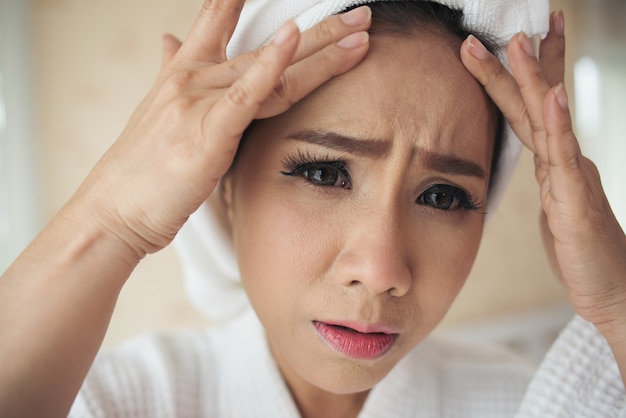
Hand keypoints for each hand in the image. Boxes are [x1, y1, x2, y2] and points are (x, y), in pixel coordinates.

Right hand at [77, 0, 371, 257]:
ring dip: (321, 47)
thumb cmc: (141, 169)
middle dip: (319, 29)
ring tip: (361, 31)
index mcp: (184, 72)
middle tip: (360, 14)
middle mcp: (194, 78)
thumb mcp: (158, 111)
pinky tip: (295, 40)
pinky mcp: (208, 131)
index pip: (219, 18)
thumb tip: (169, 40)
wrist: (114, 211)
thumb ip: (173, 71)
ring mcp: (200, 101)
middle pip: (268, 45)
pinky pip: (248, 94)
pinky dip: (273, 65)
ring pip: (272, 68)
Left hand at [460, 12, 625, 331]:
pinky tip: (552, 97)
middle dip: (522, 62)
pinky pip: (564, 158)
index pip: (536, 109)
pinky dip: (558, 125)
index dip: (528, 72)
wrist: (612, 290)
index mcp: (556, 162)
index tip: (522, 36)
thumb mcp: (557, 205)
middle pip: (536, 104)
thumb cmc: (583, 249)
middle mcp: (564, 162)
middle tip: (511, 26)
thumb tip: (540, 158)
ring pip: (546, 121)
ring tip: (520, 42)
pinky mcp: (576, 201)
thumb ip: (550, 178)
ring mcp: (572, 178)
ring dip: (532, 79)